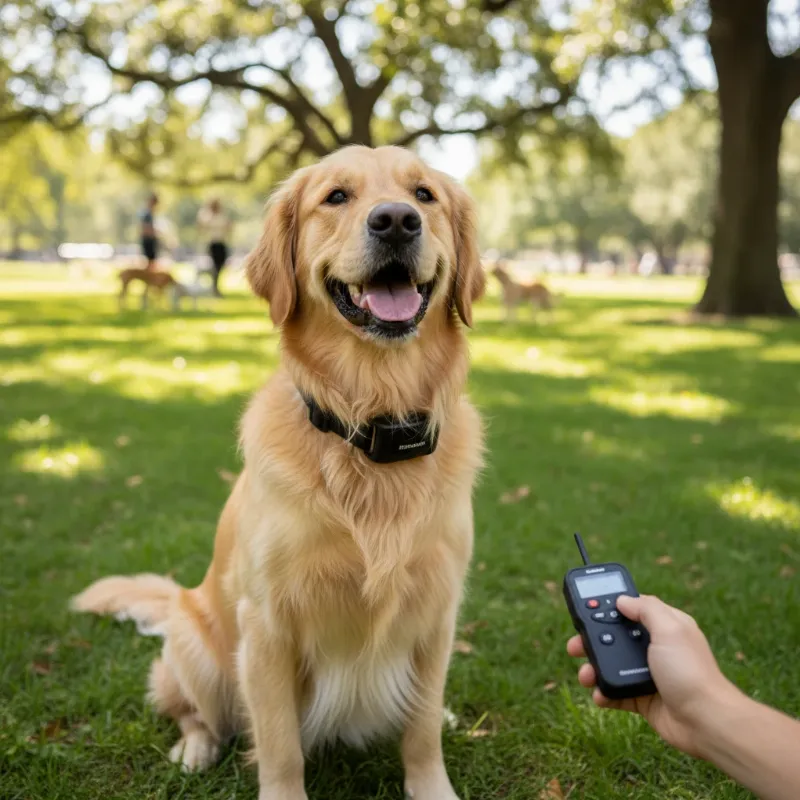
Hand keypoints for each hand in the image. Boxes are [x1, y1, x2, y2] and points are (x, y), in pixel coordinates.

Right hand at [567, 594, 738, 757]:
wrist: (706, 721)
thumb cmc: (690, 671)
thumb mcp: (670, 629)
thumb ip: (646, 609)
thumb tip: (622, 599)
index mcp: (665, 627)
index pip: (632, 609)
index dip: (610, 607)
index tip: (587, 606)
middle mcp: (655, 648)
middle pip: (615, 637)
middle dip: (591, 640)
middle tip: (575, 645)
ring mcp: (648, 673)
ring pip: (611, 664)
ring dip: (593, 668)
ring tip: (584, 675)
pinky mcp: (642, 698)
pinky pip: (615, 691)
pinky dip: (603, 692)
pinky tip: (599, 694)